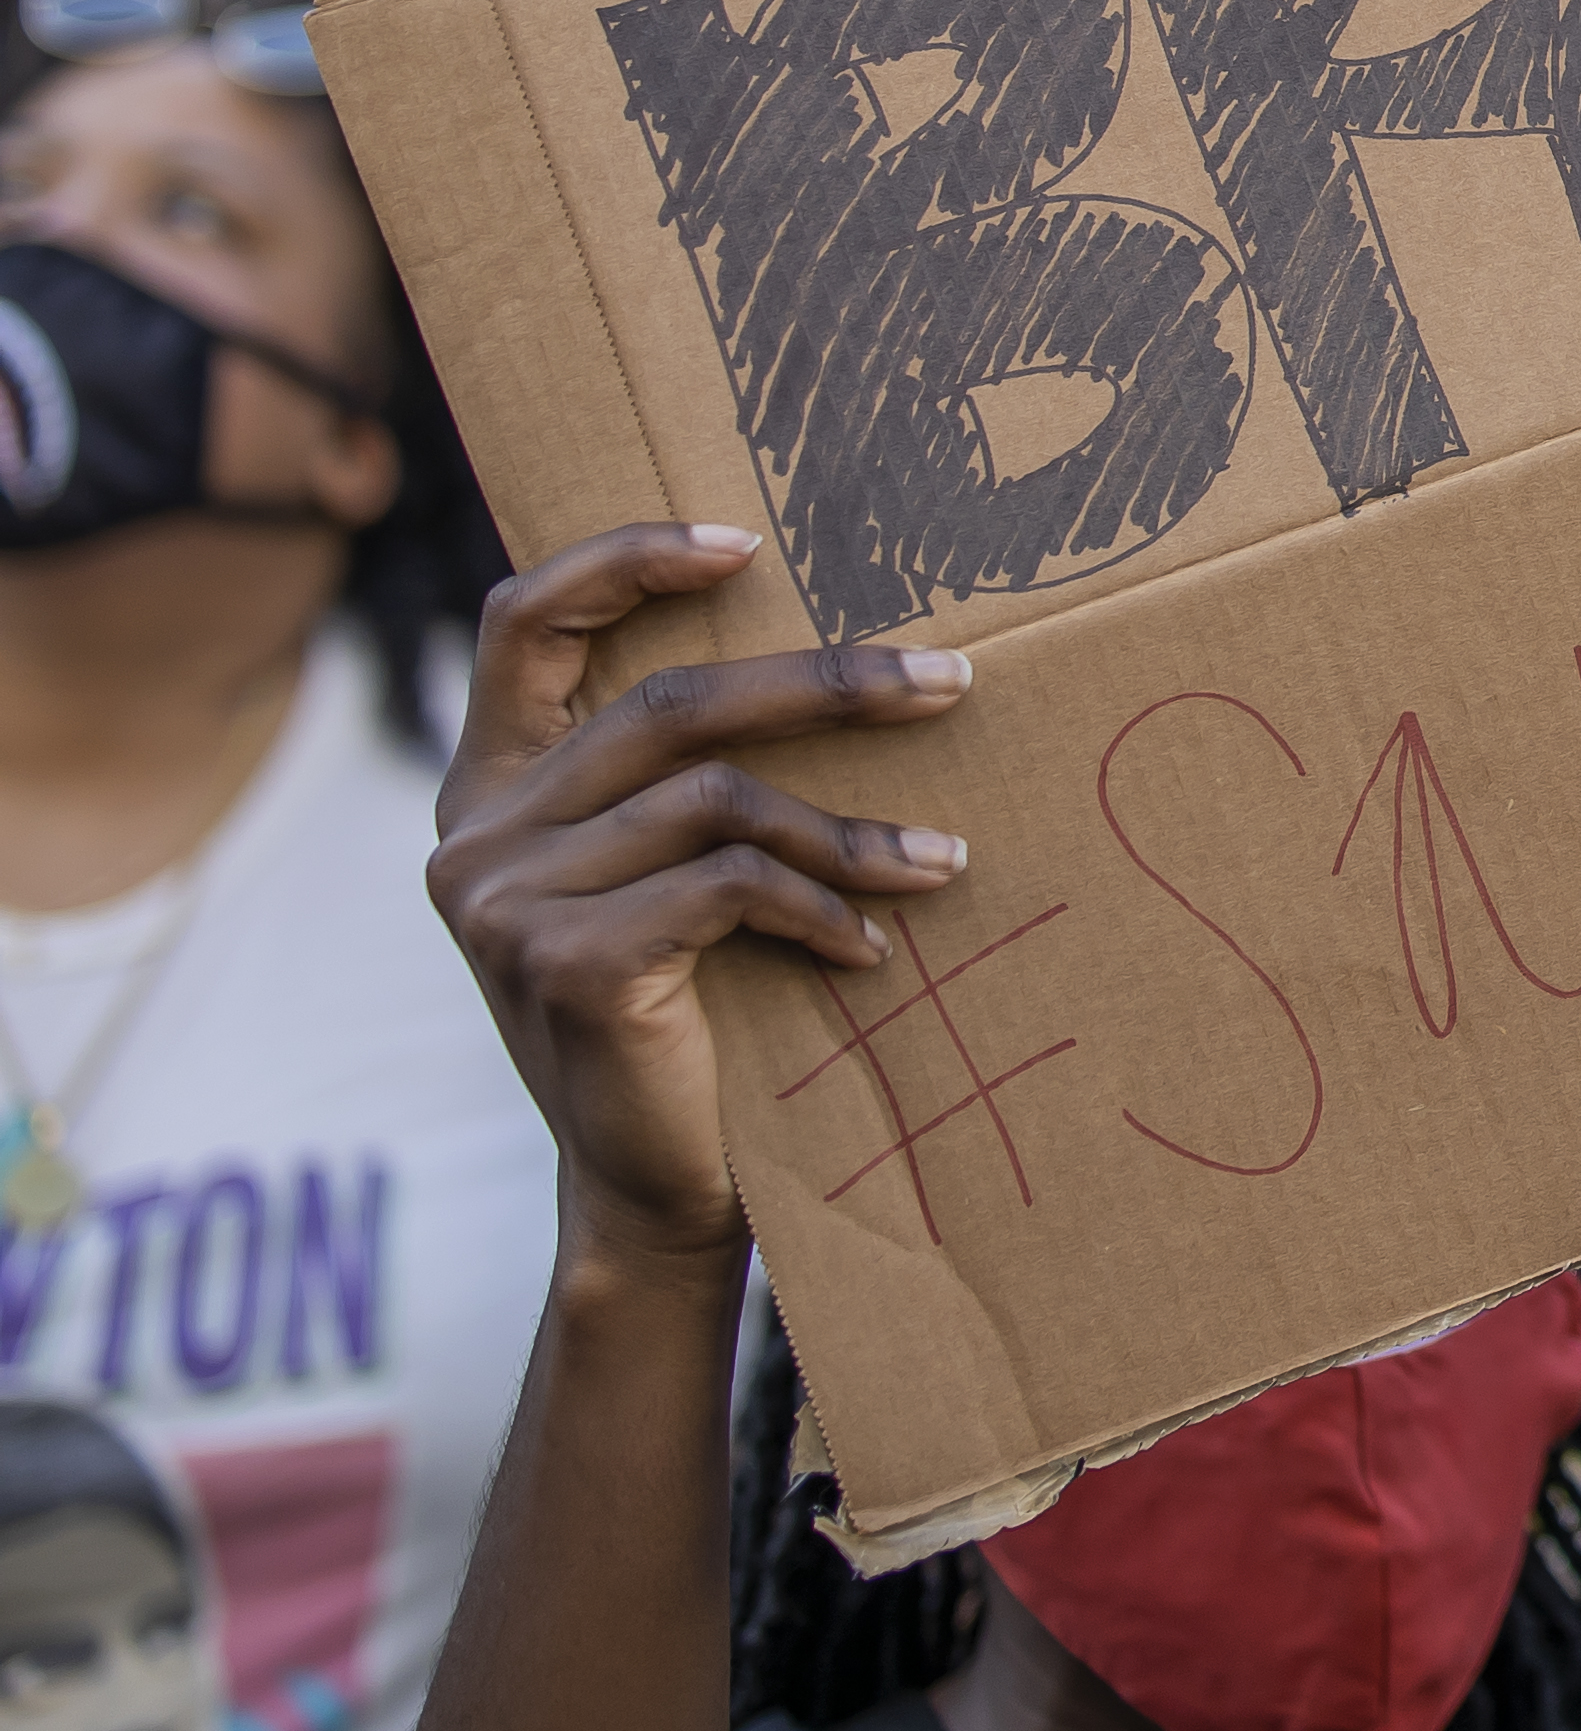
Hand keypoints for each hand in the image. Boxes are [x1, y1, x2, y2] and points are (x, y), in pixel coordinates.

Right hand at [423, 523, 973, 1269]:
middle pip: (671, 704)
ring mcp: (506, 901)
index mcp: (492, 790)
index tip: (748, 542)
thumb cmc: (695, 1016)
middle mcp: (477, 836)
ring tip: (943, 859)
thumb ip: (679, 781)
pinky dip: (821, 908)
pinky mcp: (564, 961)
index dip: (626, 561)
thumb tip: (850, 655)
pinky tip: (868, 951)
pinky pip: (729, 887)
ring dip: (854, 828)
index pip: (523, 624)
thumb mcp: (664, 879)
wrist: (660, 1189)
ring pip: (719, 800)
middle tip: (952, 681)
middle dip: (826, 683)